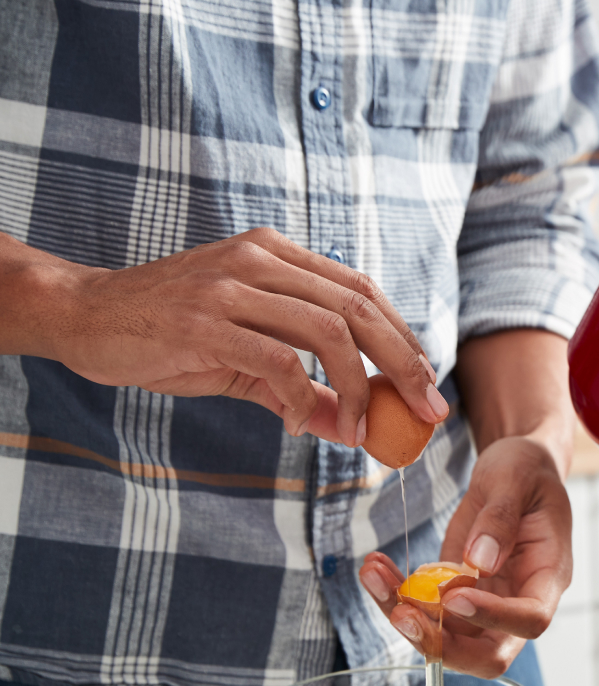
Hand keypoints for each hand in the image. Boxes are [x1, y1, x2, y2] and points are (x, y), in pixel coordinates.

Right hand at [15, 227, 446, 444]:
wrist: (85, 316)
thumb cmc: (168, 334)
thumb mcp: (244, 357)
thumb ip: (297, 388)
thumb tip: (347, 429)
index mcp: (277, 255)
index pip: (362, 291)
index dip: (402, 338)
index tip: (426, 383)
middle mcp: (261, 260)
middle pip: (359, 308)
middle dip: (402, 363)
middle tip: (426, 410)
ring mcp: (232, 287)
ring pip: (328, 333)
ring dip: (357, 389)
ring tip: (361, 430)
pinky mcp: (205, 322)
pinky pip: (277, 361)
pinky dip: (299, 398)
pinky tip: (295, 423)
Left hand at [359, 436, 571, 676]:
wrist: (513, 472)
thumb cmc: (526, 472)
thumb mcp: (516, 479)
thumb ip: (501, 518)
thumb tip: (480, 561)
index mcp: (548, 575)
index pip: (531, 618)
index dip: (494, 617)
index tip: (453, 595)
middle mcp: (519, 601)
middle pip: (489, 654)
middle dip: (442, 645)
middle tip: (402, 613)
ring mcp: (487, 604)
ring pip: (447, 638)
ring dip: (405, 615)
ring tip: (374, 574)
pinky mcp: (457, 595)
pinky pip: (425, 611)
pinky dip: (396, 595)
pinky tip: (377, 568)